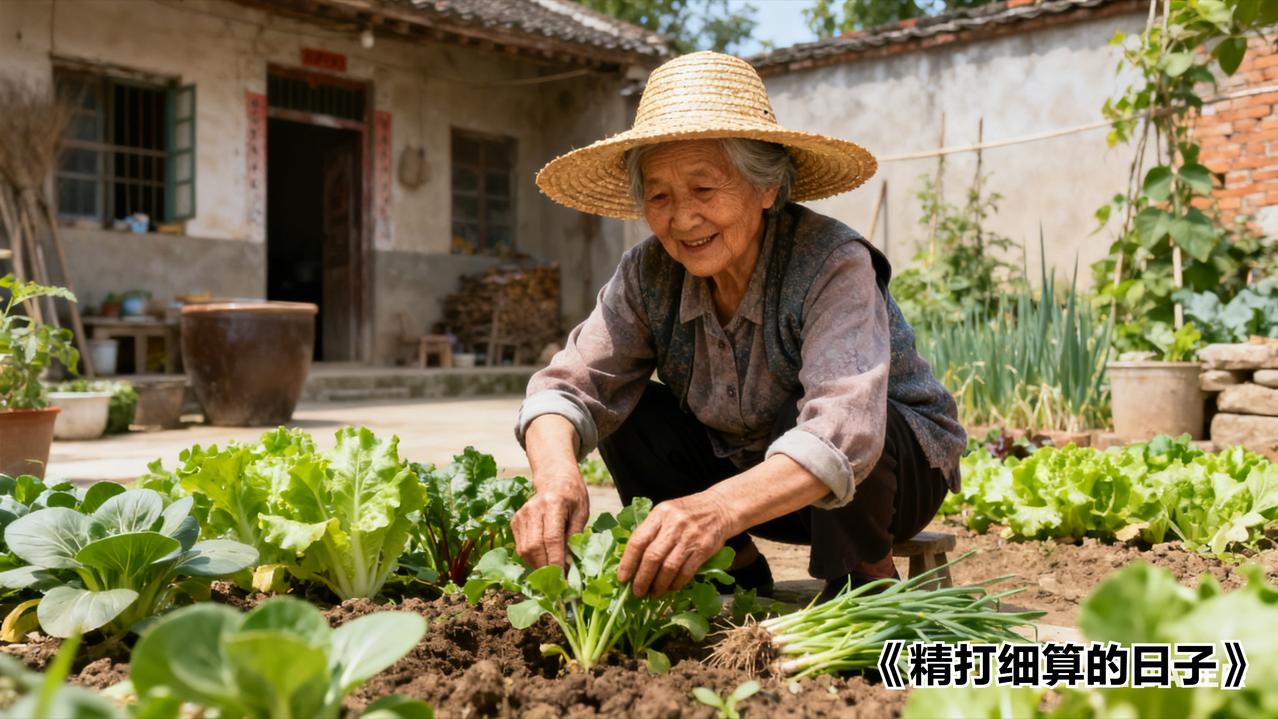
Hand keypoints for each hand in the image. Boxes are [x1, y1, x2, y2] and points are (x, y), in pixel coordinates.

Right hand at [511, 472, 589, 568]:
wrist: (554, 479)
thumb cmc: (572, 497)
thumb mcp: (582, 513)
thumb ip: (575, 536)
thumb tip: (569, 564)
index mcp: (553, 504)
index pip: (551, 538)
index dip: (556, 560)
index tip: (564, 577)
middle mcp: (533, 509)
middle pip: (534, 546)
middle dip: (545, 567)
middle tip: (558, 580)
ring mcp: (521, 515)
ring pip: (524, 550)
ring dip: (538, 566)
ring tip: (551, 572)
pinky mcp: (515, 521)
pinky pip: (520, 547)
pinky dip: (531, 559)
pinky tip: (543, 560)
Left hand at [617, 491, 734, 596]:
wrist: (719, 508)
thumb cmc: (688, 512)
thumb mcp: (666, 512)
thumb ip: (650, 530)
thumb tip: (631, 560)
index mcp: (660, 514)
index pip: (638, 540)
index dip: (628, 562)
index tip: (622, 578)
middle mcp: (674, 524)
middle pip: (652, 557)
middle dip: (642, 578)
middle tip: (637, 591)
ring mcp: (690, 537)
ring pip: (669, 567)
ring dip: (659, 585)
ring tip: (653, 593)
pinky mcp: (703, 549)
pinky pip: (686, 571)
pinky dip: (676, 583)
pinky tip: (671, 588)